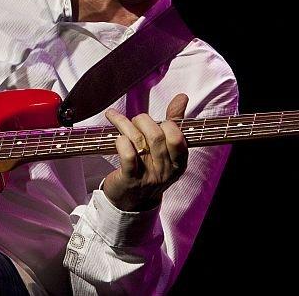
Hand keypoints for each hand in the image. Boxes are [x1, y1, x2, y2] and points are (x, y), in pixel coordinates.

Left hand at [102, 93, 189, 210]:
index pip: (178, 138)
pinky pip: (127, 155)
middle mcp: (165, 170)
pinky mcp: (129, 179)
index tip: (157, 121)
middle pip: (156, 136)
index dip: (166, 124)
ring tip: (116, 119)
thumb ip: (174, 122)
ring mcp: (148, 175)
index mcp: (178, 162)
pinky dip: (121, 141)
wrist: (132, 201)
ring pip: (139, 141)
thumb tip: (182, 97)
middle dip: (142, 121)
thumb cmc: (149, 167)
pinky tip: (117, 137)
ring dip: (125, 124)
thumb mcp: (166, 149)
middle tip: (135, 121)